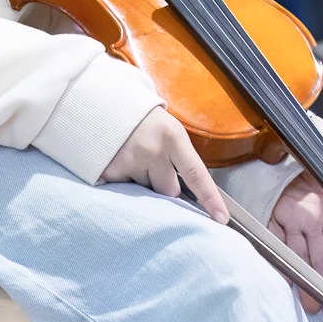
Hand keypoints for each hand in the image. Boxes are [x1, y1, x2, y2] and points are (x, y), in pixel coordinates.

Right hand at [100, 106, 228, 223]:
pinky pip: (124, 191)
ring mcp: (129, 161)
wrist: (101, 101)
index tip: (221, 219)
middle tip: (152, 165)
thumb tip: (186, 196)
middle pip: (170, 191)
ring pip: (146, 193)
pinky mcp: (109, 170)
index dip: (210, 198)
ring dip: (141, 183)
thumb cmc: (141, 119)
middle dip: (164, 185)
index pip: (196, 174)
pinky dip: (122, 182)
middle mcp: (152, 150)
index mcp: (172, 136)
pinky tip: (117, 163)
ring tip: (130, 158)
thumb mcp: (167, 129)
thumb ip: (177, 158)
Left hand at [269, 132, 322, 315]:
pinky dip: (277, 259)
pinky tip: (282, 278)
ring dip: (304, 280)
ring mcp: (291, 218)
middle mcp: (312, 220)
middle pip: (321, 260)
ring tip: (309, 305)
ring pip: (299, 255)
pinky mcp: (269, 212)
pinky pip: (273, 239)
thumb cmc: (313, 144)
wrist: (280, 133)